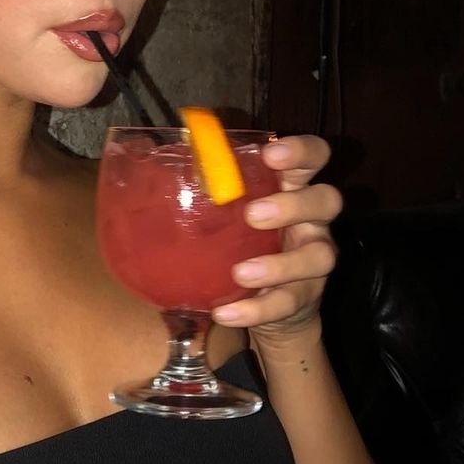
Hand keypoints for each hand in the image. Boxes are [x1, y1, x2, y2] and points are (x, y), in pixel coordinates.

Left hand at [211, 133, 340, 339]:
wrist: (266, 305)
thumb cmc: (238, 241)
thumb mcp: (224, 213)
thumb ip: (201, 191)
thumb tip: (137, 167)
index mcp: (291, 187)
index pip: (314, 155)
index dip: (301, 151)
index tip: (271, 154)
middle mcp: (312, 219)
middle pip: (327, 200)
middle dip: (293, 205)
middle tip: (253, 214)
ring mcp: (314, 258)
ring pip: (319, 256)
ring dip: (279, 265)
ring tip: (240, 273)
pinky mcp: (305, 297)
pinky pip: (287, 303)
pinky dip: (256, 309)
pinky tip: (226, 313)